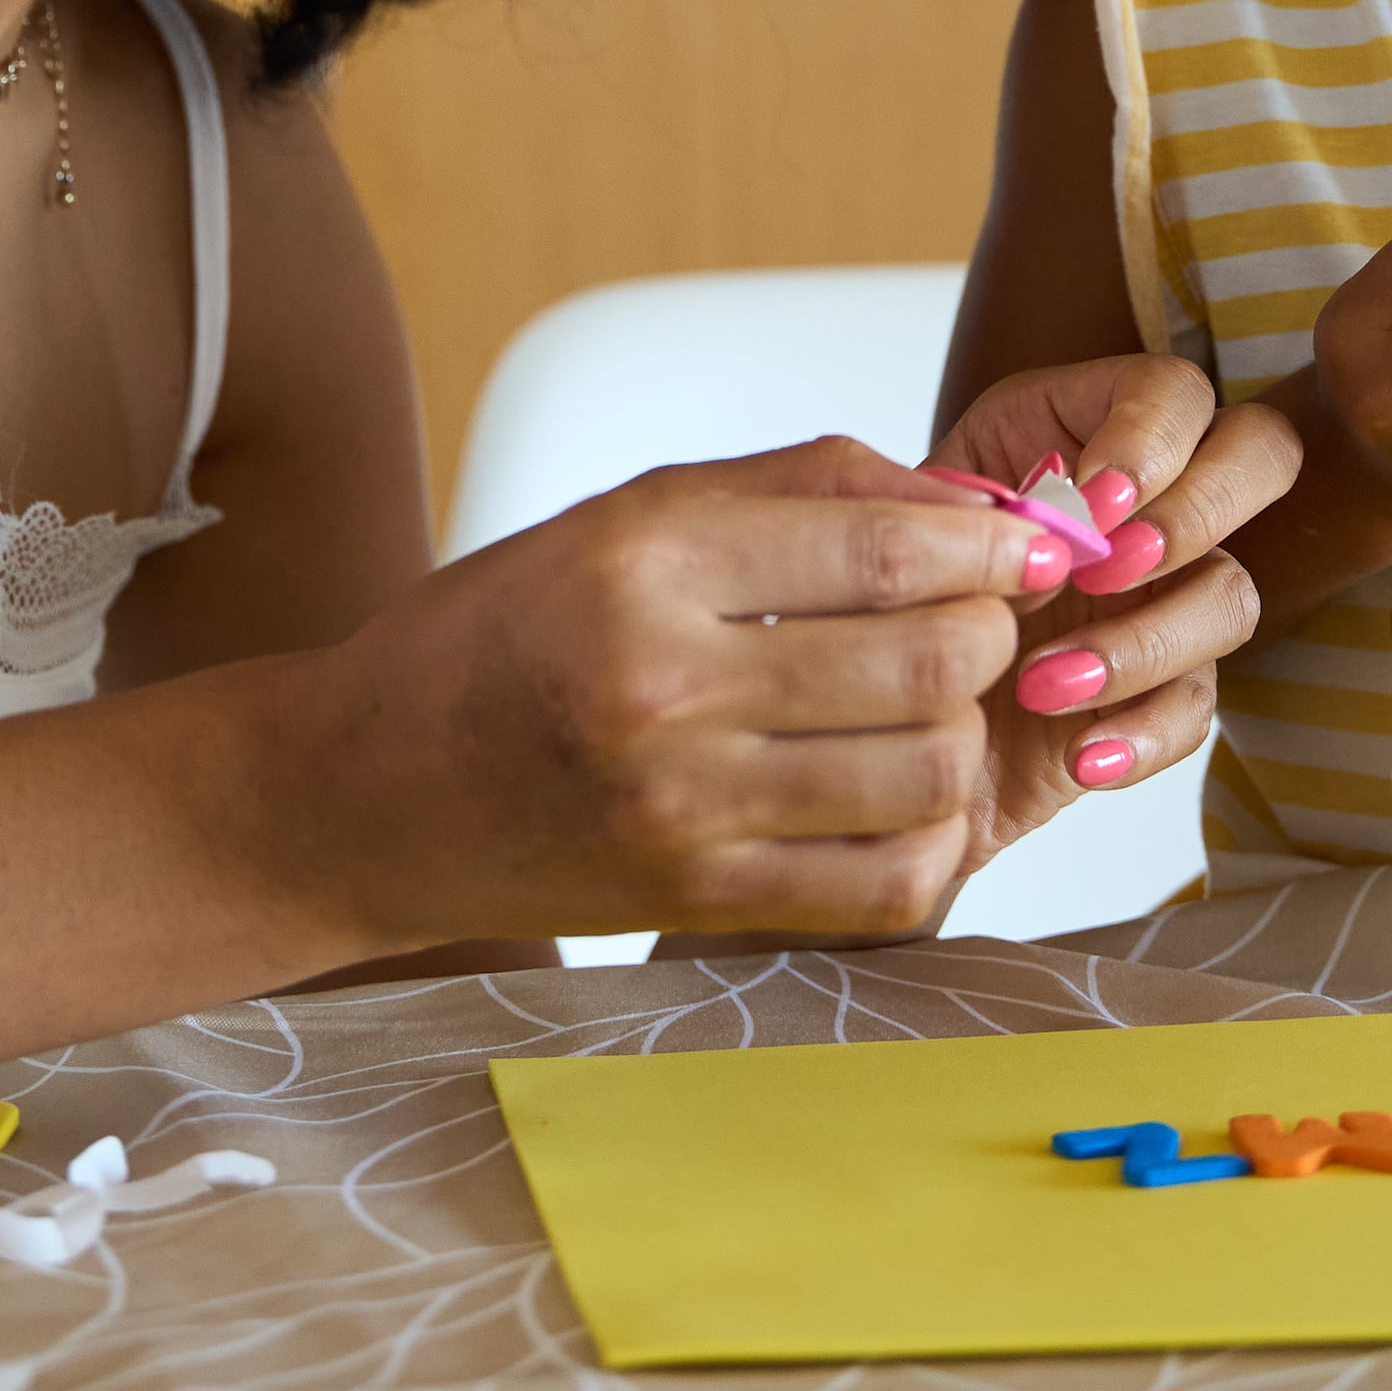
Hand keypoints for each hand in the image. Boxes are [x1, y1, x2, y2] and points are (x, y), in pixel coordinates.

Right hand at [305, 439, 1050, 944]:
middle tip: (976, 619)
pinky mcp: (698, 903)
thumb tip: (961, 496)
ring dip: (964, 732)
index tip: (1027, 542)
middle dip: (989, 631)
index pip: (883, 545)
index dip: (991, 540)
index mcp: (645, 561)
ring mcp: (684, 809)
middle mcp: (666, 684)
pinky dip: (931, 836)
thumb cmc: (496, 636)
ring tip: (928, 708)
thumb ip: (794, 488)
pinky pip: (887, 882)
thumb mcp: (620, 516)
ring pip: (927, 771)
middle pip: (928, 658)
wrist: (363, 793)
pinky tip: (901, 797)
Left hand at [931, 354, 1297, 875]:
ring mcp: (1170, 591)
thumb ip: (963, 504)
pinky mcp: (1164, 689)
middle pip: (1259, 455)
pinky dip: (1143, 734)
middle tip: (1109, 570)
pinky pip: (1198, 707)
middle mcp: (1151, 496)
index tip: (1094, 505)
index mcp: (1083, 425)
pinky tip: (1081, 756)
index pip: (1173, 391)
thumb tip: (1039, 522)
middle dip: (1197, 513)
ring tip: (1044, 684)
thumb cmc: (890, 588)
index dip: (1153, 440)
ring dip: (1146, 641)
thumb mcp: (902, 523)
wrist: (873, 711)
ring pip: (1233, 596)